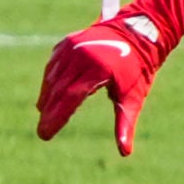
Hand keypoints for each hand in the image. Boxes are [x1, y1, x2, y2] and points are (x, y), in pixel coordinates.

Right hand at [36, 0, 165, 155]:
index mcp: (97, 70)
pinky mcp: (67, 42)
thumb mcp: (134, 97)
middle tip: (43, 131)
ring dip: (46, 97)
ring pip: (52, 77)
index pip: (70, 99)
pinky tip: (48, 95)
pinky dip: (49, 81)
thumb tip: (125, 152)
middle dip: (49, 112)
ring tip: (44, 115)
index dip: (56, 118)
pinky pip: (53, 65)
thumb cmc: (140, 68)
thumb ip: (125, 124)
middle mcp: (81, 57)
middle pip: (58, 90)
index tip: (45, 134)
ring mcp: (72, 47)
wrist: (140, 31)